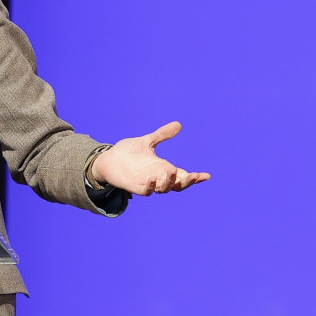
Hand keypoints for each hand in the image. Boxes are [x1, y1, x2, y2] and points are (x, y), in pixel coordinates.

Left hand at [93, 121, 209, 195]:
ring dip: (169, 182)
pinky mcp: (136, 186)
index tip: (207, 175)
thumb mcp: (148, 141)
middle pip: (177, 185)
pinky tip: (153, 180)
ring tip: (172, 170)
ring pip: (164, 189)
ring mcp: (148, 183)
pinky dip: (151, 187)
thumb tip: (178, 124)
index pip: (183, 175)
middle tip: (193, 175)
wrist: (109, 159)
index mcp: (164, 168)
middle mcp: (158, 177)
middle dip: (187, 182)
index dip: (195, 177)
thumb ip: (162, 135)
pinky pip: (147, 191)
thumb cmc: (129, 152)